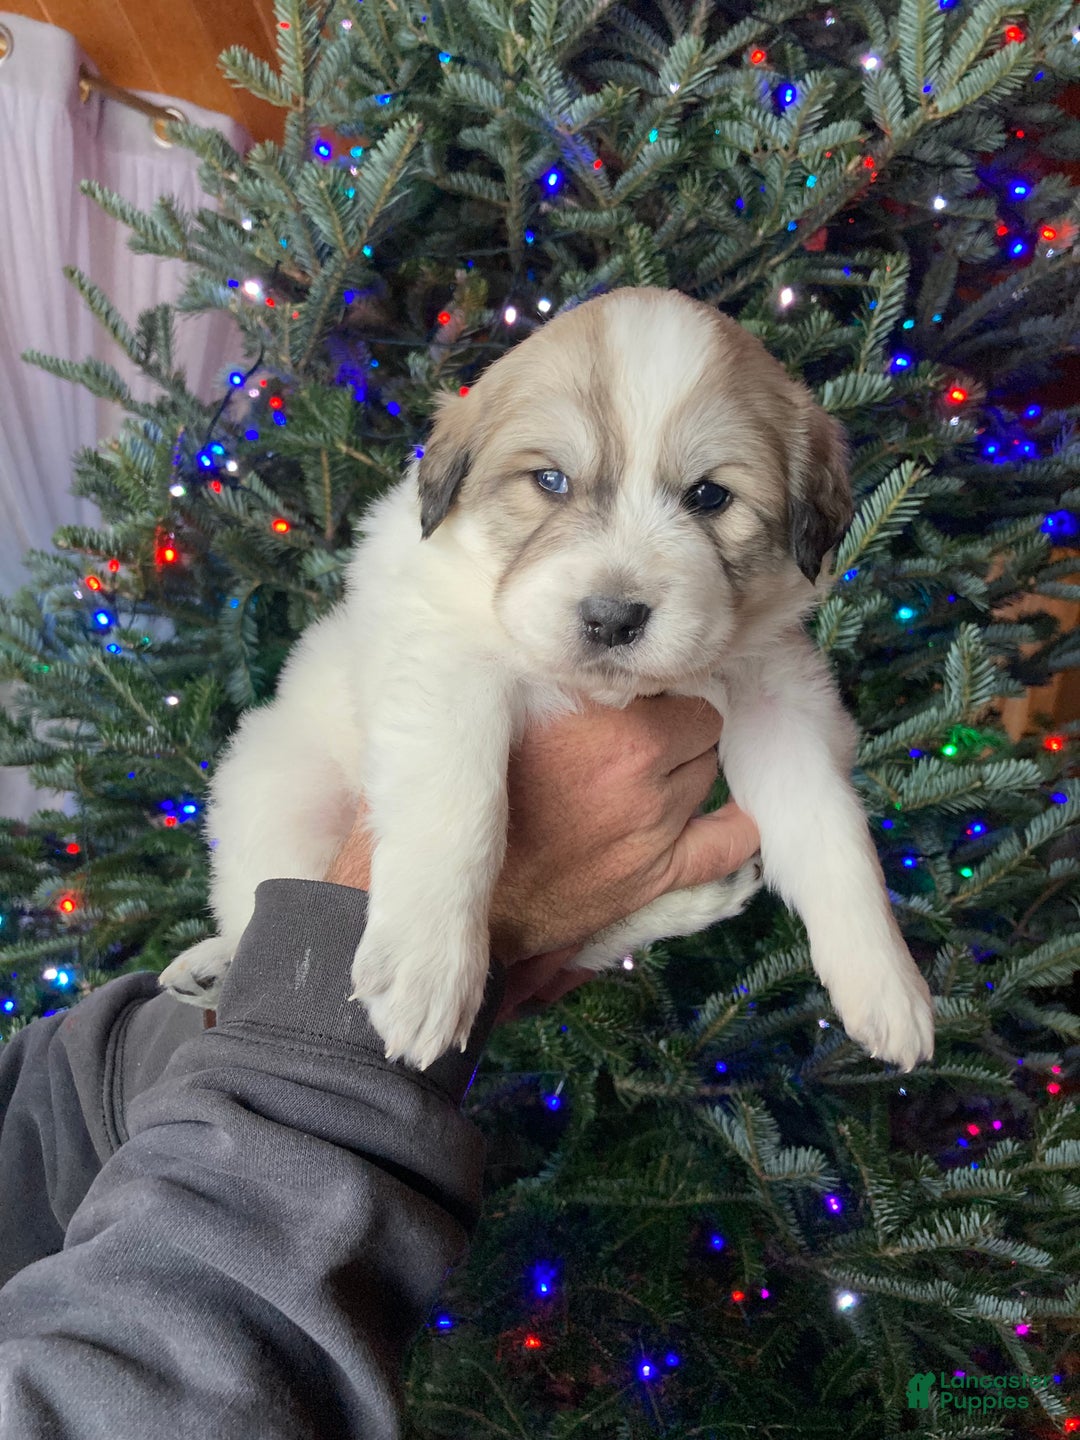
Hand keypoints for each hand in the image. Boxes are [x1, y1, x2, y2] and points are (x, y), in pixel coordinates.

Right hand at [325, 696, 759, 1019]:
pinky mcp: (661, 871)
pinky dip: (734, 824)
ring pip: (708, 768)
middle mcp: (636, 763)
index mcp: (598, 714)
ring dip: (686, 768)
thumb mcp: (504, 713)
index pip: (665, 676)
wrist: (459, 893)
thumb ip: (562, 679)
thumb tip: (604, 651)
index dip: (648, 686)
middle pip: (697, 720)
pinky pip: (732, 841)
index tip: (627, 696)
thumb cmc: (473, 795)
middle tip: (631, 738)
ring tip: (643, 778)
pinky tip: (720, 814)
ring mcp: (655, 820)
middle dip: (671, 726)